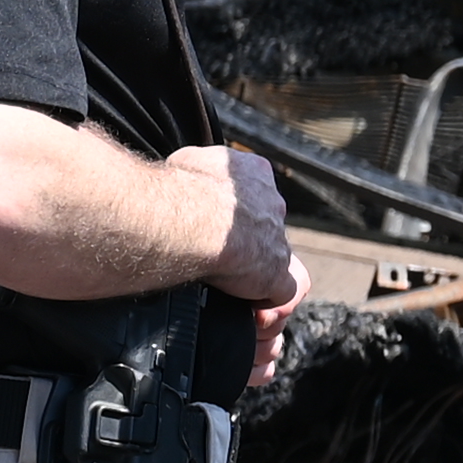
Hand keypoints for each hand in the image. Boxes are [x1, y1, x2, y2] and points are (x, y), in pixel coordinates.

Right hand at [203, 146, 310, 315]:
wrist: (190, 221)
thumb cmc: (182, 191)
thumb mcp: (187, 161)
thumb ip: (200, 168)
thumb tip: (190, 175)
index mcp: (254, 172)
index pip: (252, 190)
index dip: (234, 209)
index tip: (216, 219)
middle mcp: (273, 204)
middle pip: (263, 224)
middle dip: (244, 237)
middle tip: (217, 250)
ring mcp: (278, 240)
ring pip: (271, 256)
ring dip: (252, 268)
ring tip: (225, 277)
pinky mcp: (277, 274)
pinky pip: (280, 291)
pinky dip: (264, 298)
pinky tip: (245, 301)